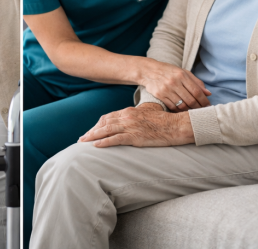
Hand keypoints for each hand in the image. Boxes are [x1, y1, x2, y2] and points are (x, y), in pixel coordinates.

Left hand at [79, 106, 193, 147]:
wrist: (174, 125)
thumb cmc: (164, 119)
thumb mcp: (149, 111)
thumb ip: (139, 112)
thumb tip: (135, 113)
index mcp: (129, 111)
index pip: (108, 117)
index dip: (98, 124)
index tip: (91, 130)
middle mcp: (127, 117)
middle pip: (104, 123)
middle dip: (91, 131)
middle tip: (82, 138)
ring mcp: (130, 126)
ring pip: (106, 131)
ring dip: (93, 136)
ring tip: (84, 143)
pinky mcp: (134, 137)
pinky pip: (115, 139)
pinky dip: (104, 142)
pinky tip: (96, 146)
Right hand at [138, 58, 211, 111]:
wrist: (149, 71)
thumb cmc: (169, 71)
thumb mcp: (183, 72)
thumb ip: (196, 82)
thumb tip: (208, 93)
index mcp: (182, 75)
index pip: (197, 91)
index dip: (204, 100)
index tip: (208, 106)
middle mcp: (174, 82)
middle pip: (190, 100)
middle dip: (199, 108)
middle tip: (203, 112)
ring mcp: (166, 89)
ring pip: (182, 105)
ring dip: (190, 111)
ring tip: (194, 112)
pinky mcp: (160, 95)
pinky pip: (172, 107)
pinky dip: (179, 111)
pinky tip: (184, 111)